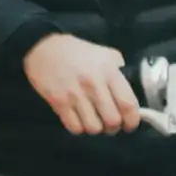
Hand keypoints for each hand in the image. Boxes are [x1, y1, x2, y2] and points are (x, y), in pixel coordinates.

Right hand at [23, 33, 140, 134]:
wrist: (43, 47)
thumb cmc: (76, 51)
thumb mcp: (104, 53)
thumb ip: (118, 70)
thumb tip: (129, 90)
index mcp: (108, 71)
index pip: (128, 104)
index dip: (132, 120)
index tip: (130, 124)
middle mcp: (93, 84)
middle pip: (112, 120)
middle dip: (114, 128)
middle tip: (110, 125)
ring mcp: (74, 94)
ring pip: (93, 127)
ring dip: (96, 129)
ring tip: (94, 121)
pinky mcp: (58, 102)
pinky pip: (74, 127)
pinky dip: (79, 128)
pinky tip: (79, 120)